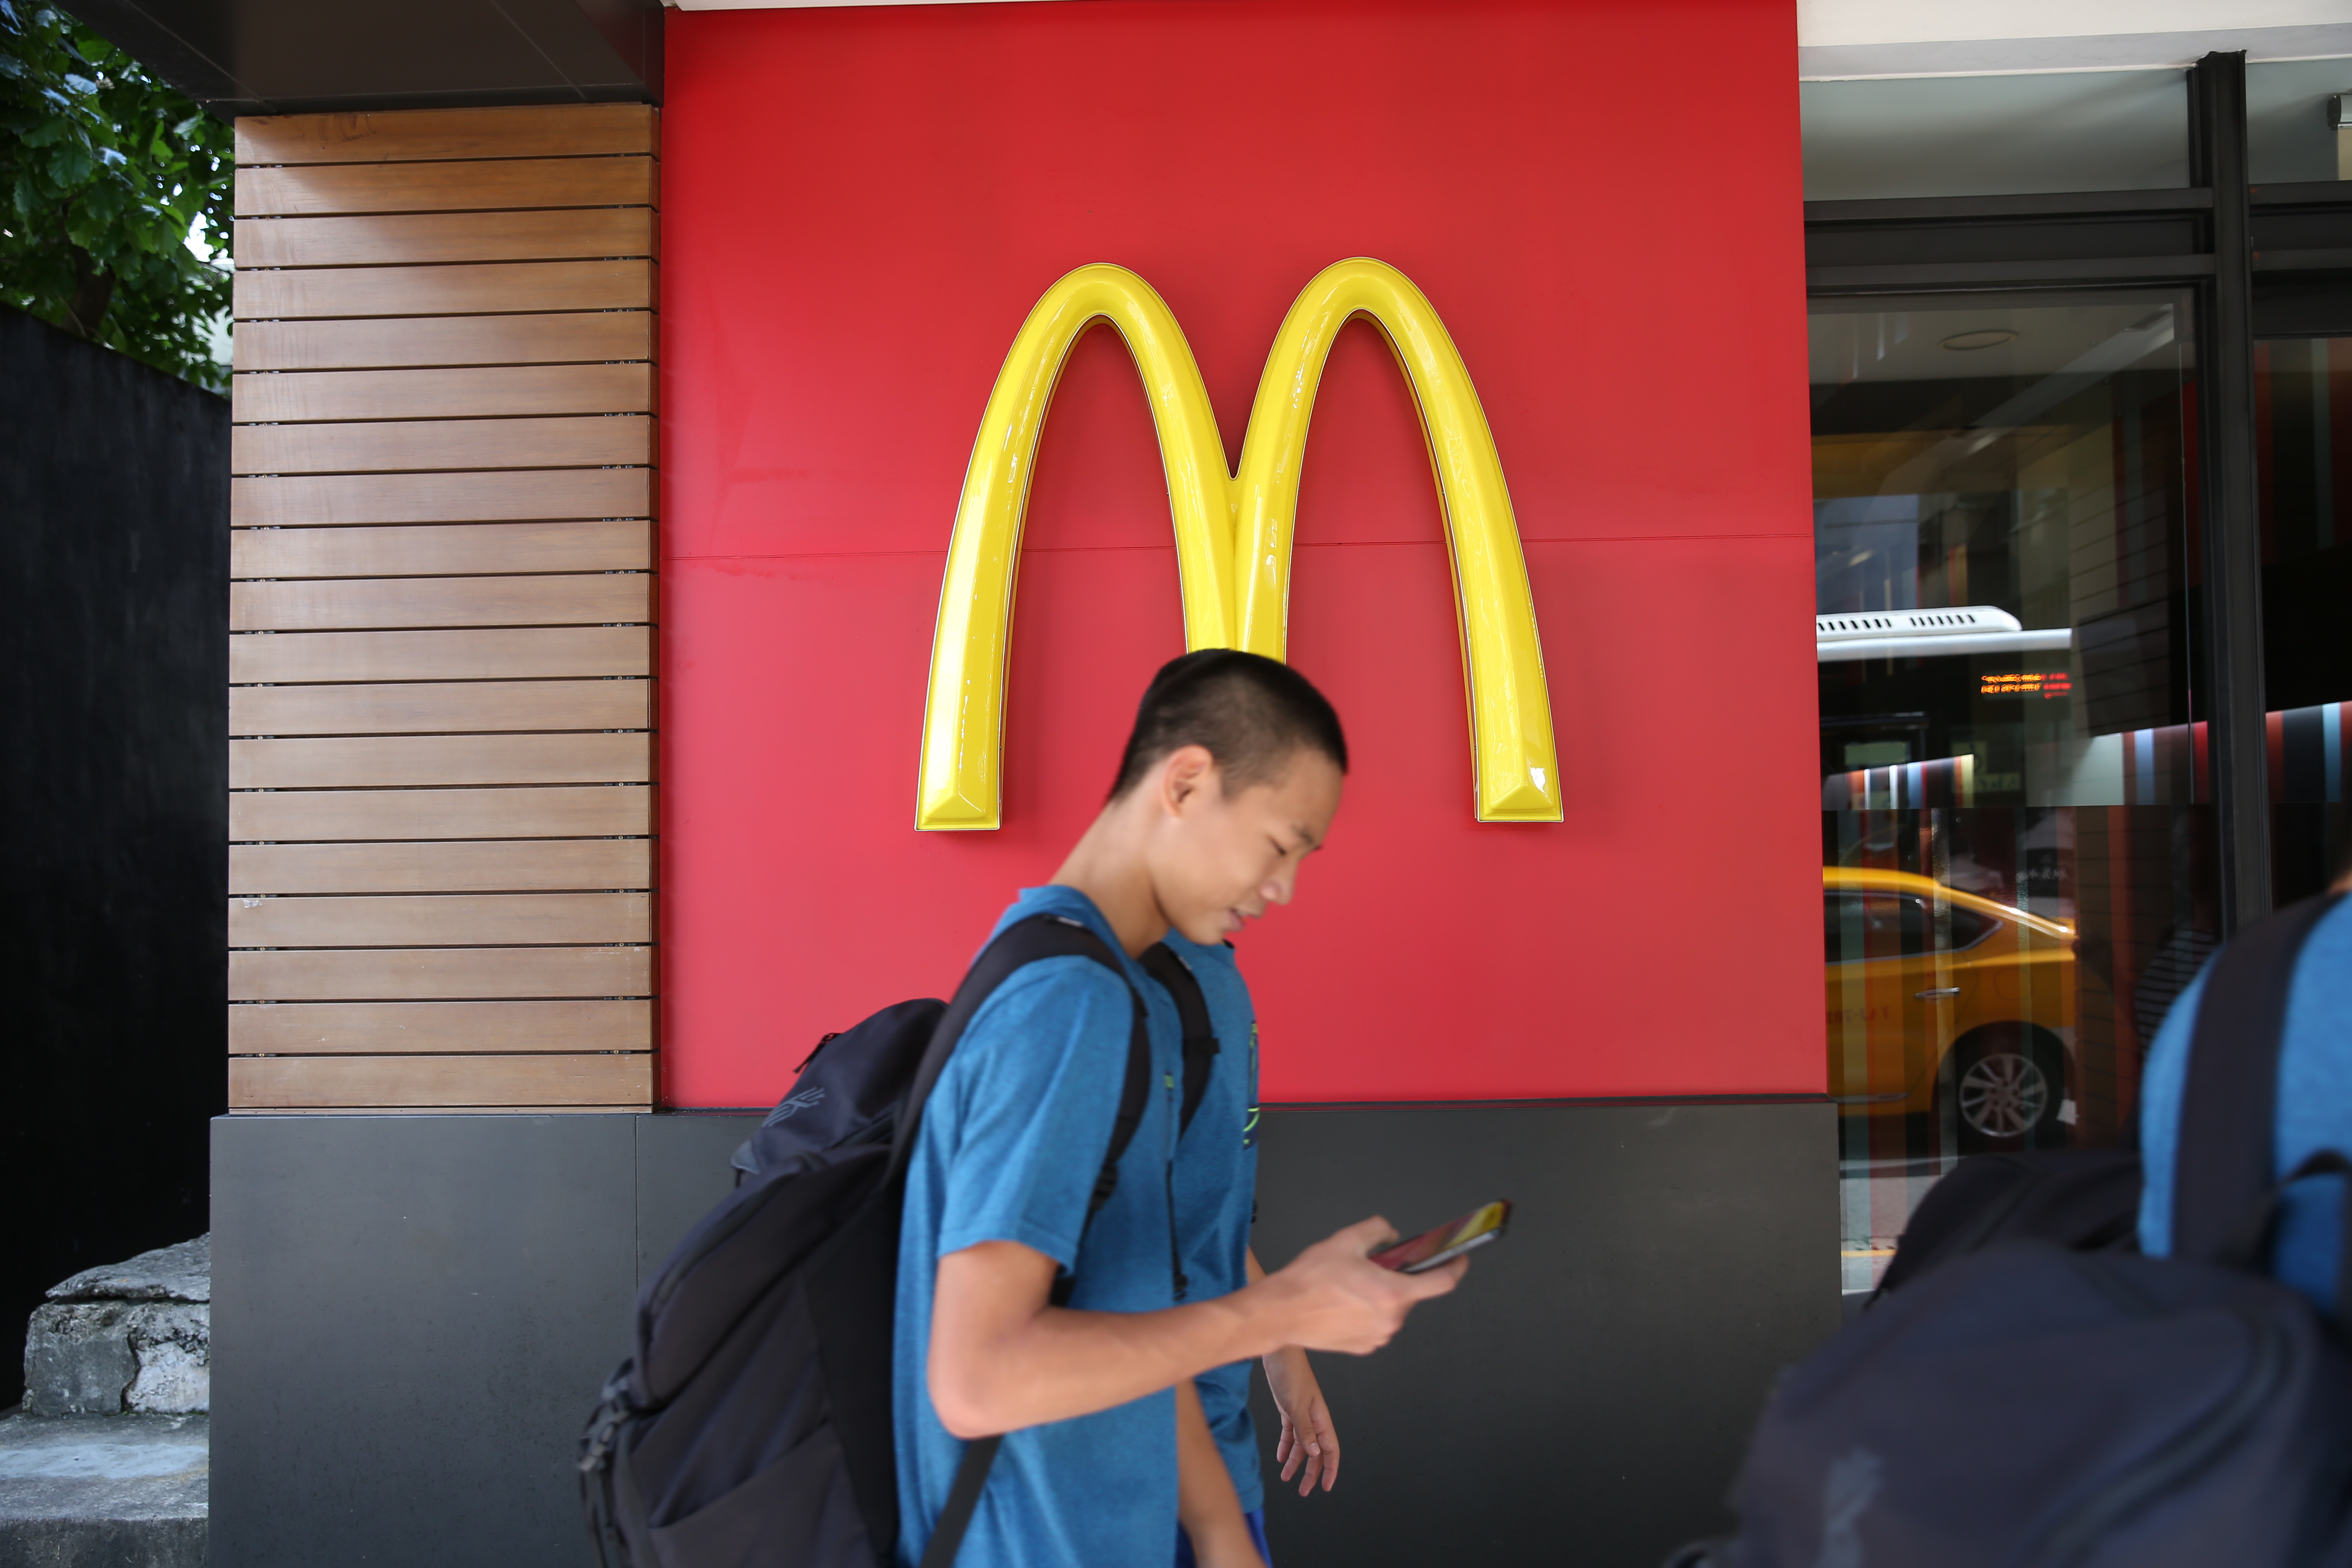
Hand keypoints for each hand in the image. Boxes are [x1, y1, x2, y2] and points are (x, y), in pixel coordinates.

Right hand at [1254, 1216, 1465, 1355]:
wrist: (1280, 1312)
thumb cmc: (1309, 1281)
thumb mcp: (1345, 1240)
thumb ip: (1376, 1230)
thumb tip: (1390, 1233)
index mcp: (1392, 1294)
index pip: (1441, 1282)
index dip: (1456, 1267)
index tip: (1459, 1259)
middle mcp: (1390, 1320)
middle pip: (1410, 1294)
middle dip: (1398, 1278)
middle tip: (1374, 1266)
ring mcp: (1378, 1337)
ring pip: (1392, 1310)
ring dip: (1381, 1295)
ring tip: (1351, 1285)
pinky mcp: (1364, 1346)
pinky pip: (1377, 1325)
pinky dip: (1368, 1312)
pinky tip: (1344, 1302)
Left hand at [1264, 1346, 1337, 1495]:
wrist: (1278, 1353)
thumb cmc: (1290, 1374)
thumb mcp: (1296, 1405)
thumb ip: (1305, 1430)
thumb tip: (1315, 1454)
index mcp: (1321, 1418)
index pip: (1330, 1450)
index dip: (1330, 1470)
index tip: (1326, 1488)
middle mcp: (1314, 1419)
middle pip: (1316, 1452)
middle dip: (1310, 1473)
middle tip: (1303, 1492)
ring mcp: (1302, 1414)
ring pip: (1302, 1445)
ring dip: (1295, 1462)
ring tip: (1286, 1479)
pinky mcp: (1289, 1409)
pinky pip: (1291, 1433)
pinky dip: (1286, 1446)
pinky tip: (1280, 1457)